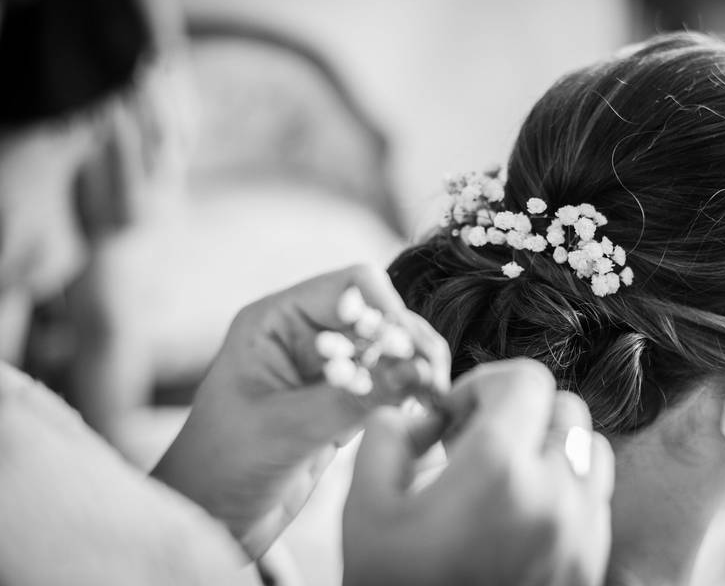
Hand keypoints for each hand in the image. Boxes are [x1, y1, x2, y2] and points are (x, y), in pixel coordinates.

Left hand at [152, 264, 449, 557]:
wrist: (208, 519)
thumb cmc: (222, 468)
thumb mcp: (286, 429)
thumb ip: (353, 399)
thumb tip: (417, 373)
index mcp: (278, 320)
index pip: (351, 286)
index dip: (387, 310)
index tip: (408, 351)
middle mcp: (306, 333)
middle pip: (379, 313)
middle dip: (410, 341)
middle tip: (433, 380)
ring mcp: (328, 366)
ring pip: (391, 347)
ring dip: (417, 366)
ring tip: (435, 396)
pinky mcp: (344, 399)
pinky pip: (389, 380)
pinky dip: (411, 391)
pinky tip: (426, 408)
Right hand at [343, 359, 614, 585]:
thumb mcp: (364, 507)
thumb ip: (387, 435)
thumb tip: (417, 411)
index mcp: (499, 468)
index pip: (525, 379)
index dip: (484, 384)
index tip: (455, 417)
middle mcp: (554, 493)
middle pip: (563, 407)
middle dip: (518, 413)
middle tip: (475, 445)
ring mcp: (582, 530)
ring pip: (588, 448)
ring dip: (550, 446)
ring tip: (506, 478)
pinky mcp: (592, 561)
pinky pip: (595, 497)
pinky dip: (567, 486)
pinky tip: (523, 514)